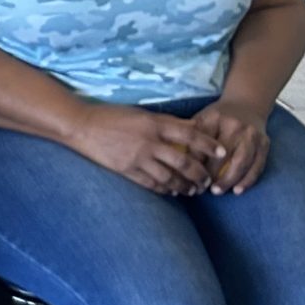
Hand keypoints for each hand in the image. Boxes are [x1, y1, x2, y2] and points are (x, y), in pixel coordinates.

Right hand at [70, 103, 229, 194]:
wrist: (82, 126)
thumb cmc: (112, 116)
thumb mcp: (141, 113)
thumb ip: (166, 122)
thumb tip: (192, 127)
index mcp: (154, 123)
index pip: (189, 134)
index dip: (208, 144)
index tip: (222, 153)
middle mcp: (148, 141)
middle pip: (183, 161)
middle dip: (200, 173)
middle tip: (208, 180)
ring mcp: (137, 157)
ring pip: (169, 177)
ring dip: (184, 185)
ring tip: (193, 190)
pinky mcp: (126, 170)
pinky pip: (151, 184)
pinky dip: (165, 189)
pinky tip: (171, 191)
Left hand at [188, 102, 270, 193]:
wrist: (248, 104)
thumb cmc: (219, 117)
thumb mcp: (202, 118)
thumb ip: (190, 136)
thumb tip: (174, 162)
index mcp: (215, 118)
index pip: (202, 143)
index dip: (194, 162)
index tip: (186, 177)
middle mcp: (235, 125)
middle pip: (223, 154)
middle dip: (211, 174)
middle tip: (200, 188)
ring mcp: (252, 134)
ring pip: (241, 162)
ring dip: (229, 180)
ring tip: (217, 191)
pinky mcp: (264, 143)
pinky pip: (257, 166)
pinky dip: (248, 180)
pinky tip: (237, 190)